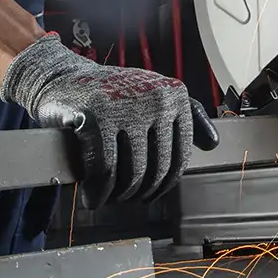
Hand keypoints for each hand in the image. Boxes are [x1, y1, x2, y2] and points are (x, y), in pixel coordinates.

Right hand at [1, 32, 219, 208]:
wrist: (63, 78)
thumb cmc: (111, 94)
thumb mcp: (155, 97)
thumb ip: (188, 116)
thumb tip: (213, 143)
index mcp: (174, 95)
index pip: (178, 157)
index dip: (163, 184)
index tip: (149, 193)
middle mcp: (155, 98)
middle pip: (156, 169)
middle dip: (140, 193)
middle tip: (125, 199)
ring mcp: (125, 106)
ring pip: (131, 173)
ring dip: (119, 196)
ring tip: (109, 198)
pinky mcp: (95, 116)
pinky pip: (103, 170)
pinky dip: (97, 192)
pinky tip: (92, 197)